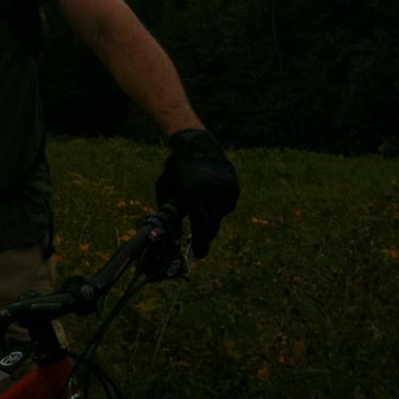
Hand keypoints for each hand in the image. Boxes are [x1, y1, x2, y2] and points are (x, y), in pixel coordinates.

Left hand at [155, 129, 239, 258]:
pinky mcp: (233, 185)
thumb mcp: (165, 184)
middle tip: (200, 247)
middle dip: (205, 237)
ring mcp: (226, 188)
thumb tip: (170, 230)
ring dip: (211, 220)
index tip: (199, 255)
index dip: (200, 242)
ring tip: (201, 212)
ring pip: (220, 216)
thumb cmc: (176, 166)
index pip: (200, 224)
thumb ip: (167, 206)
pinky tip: (210, 199)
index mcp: (194, 191)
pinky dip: (219, 207)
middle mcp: (212, 191)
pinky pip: (228, 205)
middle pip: (212, 224)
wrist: (197, 143)